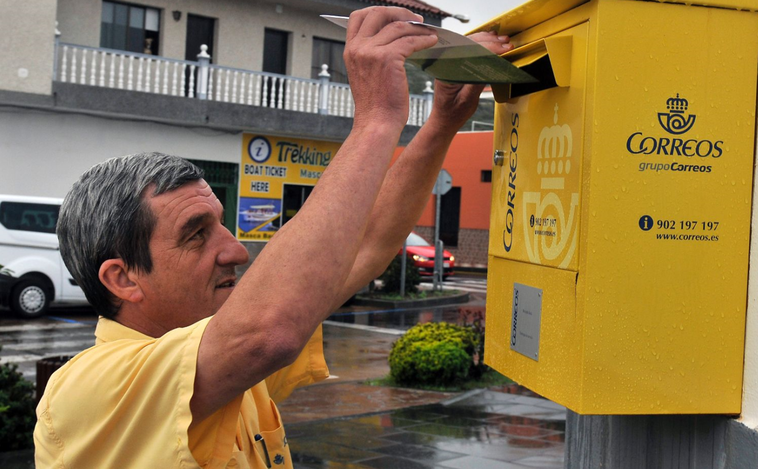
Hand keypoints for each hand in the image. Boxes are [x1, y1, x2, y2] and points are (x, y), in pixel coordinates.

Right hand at [344, 7, 438, 130]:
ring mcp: (371, 52)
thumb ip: (370, 54)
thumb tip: (390, 37)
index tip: (395, 15)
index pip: (358, 17)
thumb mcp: (365, 74)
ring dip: (417, 27)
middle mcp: (358, 48)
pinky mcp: (388, 59)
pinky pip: (410, 40)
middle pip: (378, 13)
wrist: (376, 124)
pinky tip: (432, 42)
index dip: (379, 11)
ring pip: (397, 26)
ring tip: (428, 32)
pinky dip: (424, 39)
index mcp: (350, 50)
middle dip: (399, 12)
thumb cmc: (375, 105)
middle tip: (415, 19)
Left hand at [427, 31, 513, 132]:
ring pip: (468, 44)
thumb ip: (477, 83)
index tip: (501, 49)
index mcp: (445, 73)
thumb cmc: (453, 113)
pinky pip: (468, 49)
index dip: (486, 49)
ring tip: (502, 41)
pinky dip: (481, 44)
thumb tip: (492, 66)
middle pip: (467, 45)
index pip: (466, 54)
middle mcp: (445, 65)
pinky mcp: (456, 64)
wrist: (445, 120)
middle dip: (489, 42)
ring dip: (486, 40)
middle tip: (506, 43)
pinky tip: (491, 40)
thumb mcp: (467, 101)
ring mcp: (450, 62)